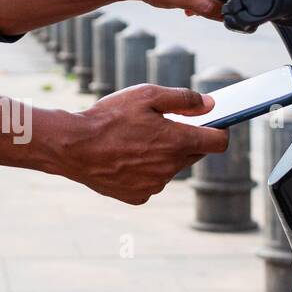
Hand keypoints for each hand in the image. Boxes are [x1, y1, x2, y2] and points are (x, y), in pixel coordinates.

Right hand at [53, 85, 229, 204]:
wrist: (73, 147)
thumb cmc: (108, 117)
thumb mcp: (145, 95)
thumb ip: (183, 99)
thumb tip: (209, 104)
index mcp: (177, 142)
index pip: (218, 142)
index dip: (219, 131)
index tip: (213, 125)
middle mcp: (170, 168)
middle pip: (194, 154)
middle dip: (185, 140)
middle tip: (161, 126)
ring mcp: (155, 185)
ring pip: (170, 168)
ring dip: (162, 156)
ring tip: (133, 142)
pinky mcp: (139, 196)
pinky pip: (151, 182)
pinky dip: (144, 171)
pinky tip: (124, 158)